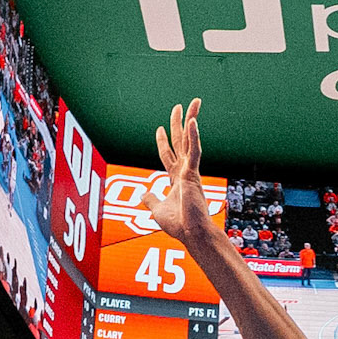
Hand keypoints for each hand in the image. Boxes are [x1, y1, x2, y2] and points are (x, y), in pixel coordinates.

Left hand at [151, 100, 213, 247]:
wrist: (192, 234)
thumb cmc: (180, 225)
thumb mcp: (157, 210)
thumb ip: (151, 200)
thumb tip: (143, 194)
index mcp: (177, 179)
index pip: (168, 155)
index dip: (163, 142)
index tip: (160, 129)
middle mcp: (185, 172)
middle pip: (181, 142)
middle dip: (179, 123)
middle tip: (179, 105)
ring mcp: (190, 172)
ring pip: (190, 140)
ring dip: (191, 121)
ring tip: (194, 104)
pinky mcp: (193, 174)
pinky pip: (195, 151)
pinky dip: (193, 136)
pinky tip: (193, 122)